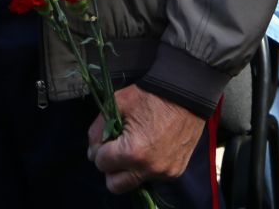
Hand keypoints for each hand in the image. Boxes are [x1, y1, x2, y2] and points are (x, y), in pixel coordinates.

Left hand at [88, 86, 204, 194]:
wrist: (186, 94)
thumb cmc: (151, 95)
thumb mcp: (117, 103)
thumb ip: (98, 129)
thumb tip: (93, 149)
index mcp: (132, 152)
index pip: (101, 163)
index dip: (99, 149)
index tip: (106, 138)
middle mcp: (149, 168)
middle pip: (115, 184)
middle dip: (110, 167)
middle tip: (114, 149)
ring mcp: (164, 172)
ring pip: (133, 182)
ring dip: (128, 168)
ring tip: (134, 146)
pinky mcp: (175, 171)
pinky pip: (152, 176)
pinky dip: (146, 166)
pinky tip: (149, 147)